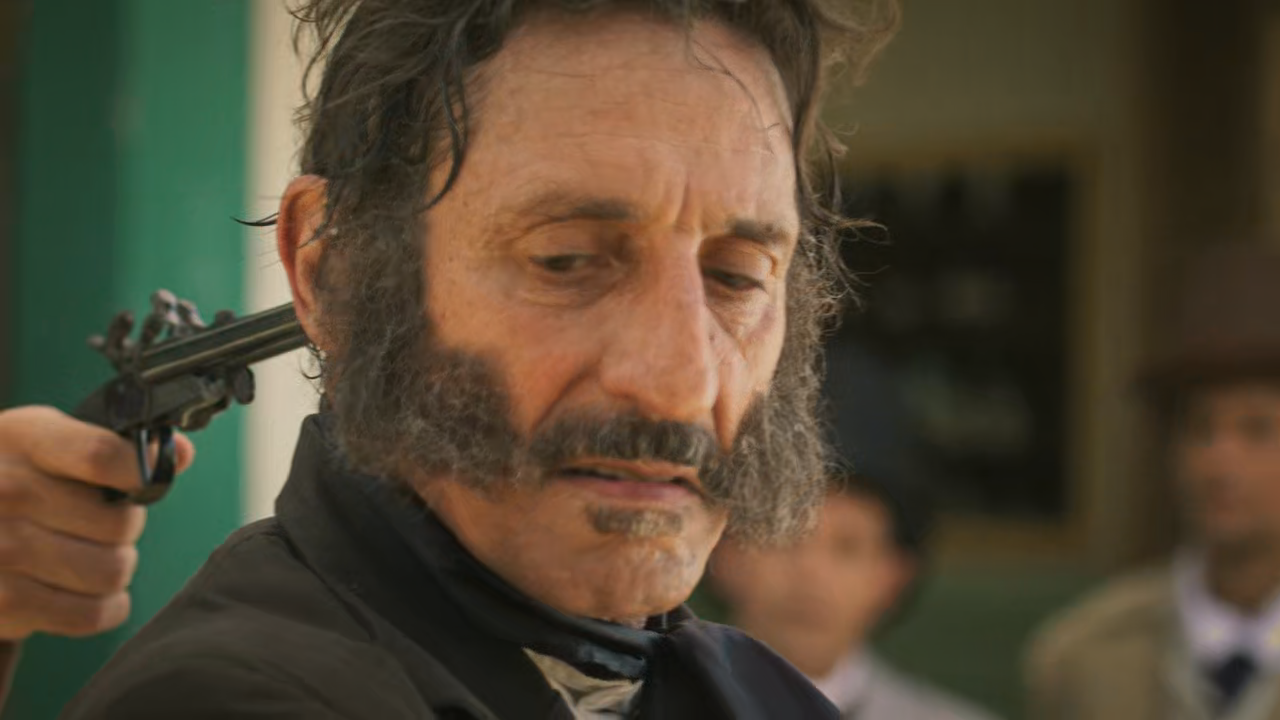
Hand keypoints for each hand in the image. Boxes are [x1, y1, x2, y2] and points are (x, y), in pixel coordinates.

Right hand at [0, 406, 194, 639]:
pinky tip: (88, 592)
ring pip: (113, 571)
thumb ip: (113, 444)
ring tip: (88, 557)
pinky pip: (90, 614)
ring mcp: (0, 550)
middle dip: (124, 528)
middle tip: (99, 527)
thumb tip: (180, 452)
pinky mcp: (2, 603)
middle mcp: (5, 492)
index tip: (147, 481)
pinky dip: (104, 608)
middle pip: (120, 523)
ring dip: (114, 569)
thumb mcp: (44, 442)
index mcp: (23, 440)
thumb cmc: (8, 479)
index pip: (102, 456)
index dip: (141, 472)